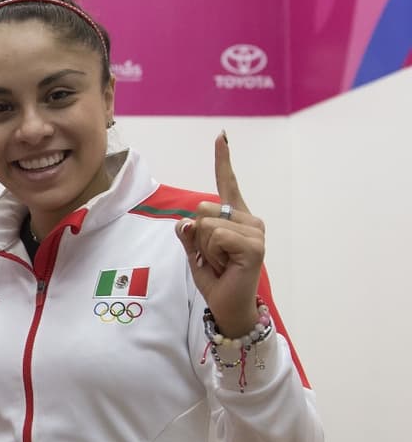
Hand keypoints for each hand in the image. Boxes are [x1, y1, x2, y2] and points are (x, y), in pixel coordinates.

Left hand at [175, 134, 264, 336]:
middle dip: (197, 236)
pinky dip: (211, 253)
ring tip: (220, 262)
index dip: (223, 160)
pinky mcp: (254, 246)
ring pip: (207, 224)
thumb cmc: (215, 277)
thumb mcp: (194, 252)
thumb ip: (188, 233)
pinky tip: (225, 265)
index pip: (227, 184)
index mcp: (236, 217)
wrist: (228, 305)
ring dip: (204, 248)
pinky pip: (216, 236)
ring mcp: (255, 232)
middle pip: (203, 208)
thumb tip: (186, 222)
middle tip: (213, 257)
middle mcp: (249, 219)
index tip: (221, 136)